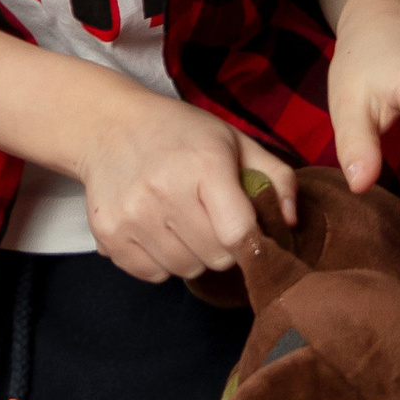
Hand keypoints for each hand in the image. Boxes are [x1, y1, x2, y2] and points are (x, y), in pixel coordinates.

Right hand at [82, 88, 295, 284]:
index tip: (249, 235)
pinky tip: (157, 230)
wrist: (109, 125)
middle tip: (212, 220)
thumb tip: (291, 221)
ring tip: (183, 222)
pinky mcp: (108, 233)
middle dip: (222, 246)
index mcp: (204, 164)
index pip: (238, 233)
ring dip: (191, 255)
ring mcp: (132, 214)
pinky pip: (151, 274)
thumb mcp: (234, 140)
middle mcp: (164, 190)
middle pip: (214, 258)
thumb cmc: (180, 133)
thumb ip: (275, 177)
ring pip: (184, 270)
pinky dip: (161, 262)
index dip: (251, 242)